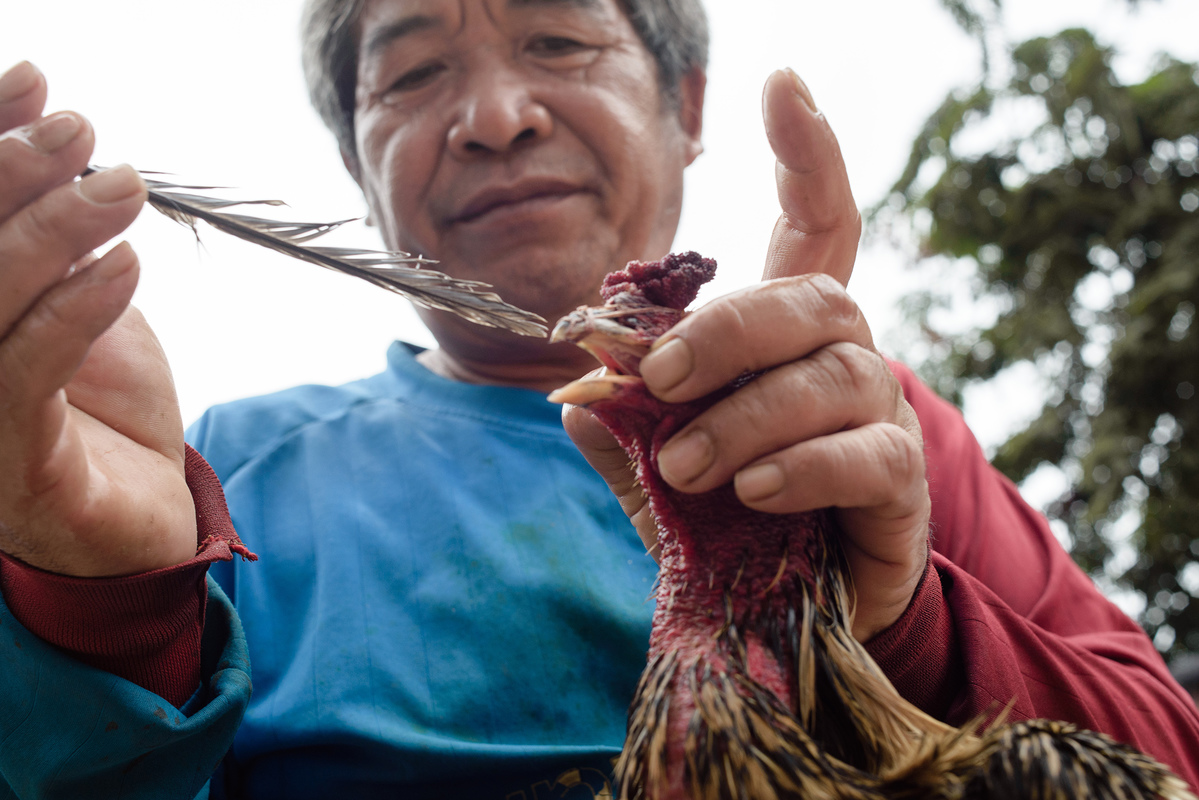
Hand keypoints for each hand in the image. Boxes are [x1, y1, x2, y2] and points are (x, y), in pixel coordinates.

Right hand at [0, 62, 195, 577]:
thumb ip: (47, 230)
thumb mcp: (71, 297)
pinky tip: (124, 265)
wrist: (134, 512)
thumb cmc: (94, 400)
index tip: (35, 82)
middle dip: (9, 176)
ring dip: (50, 231)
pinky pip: (25, 375)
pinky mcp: (8, 463)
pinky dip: (75, 312)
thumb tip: (54, 131)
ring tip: (121, 187)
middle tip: (81, 134)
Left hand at [564, 69, 928, 641]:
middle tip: (657, 379)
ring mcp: (881, 414)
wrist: (804, 607)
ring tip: (688, 466)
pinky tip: (750, 491)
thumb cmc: (738, 520)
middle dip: (729, 330)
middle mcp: (845, 355)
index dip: (807, 154)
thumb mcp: (667, 475)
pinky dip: (797, 466)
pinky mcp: (900, 482)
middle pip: (812, 297)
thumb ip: (630, 437)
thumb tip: (574, 398)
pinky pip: (861, 453)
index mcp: (788, 336)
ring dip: (747, 414)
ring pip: (832, 374)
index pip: (816, 224)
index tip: (781, 80)